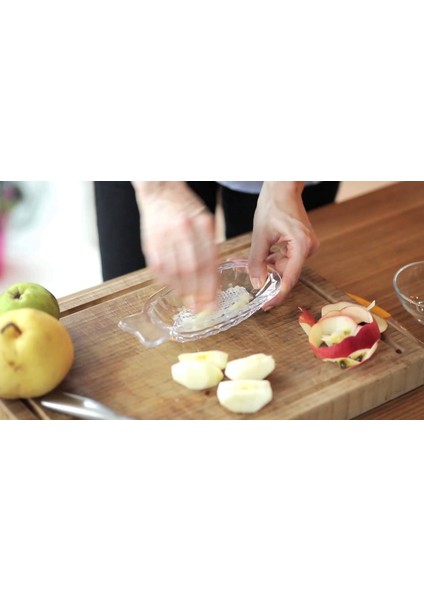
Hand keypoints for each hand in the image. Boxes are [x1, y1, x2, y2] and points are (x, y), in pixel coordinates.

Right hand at [133, 181, 217, 311]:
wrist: (159, 190)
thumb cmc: (185, 207)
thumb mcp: (205, 219)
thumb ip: (210, 245)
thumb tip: (214, 277)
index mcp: (202, 223)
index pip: (209, 261)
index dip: (211, 285)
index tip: (214, 302)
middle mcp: (183, 230)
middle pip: (192, 269)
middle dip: (198, 293)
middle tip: (202, 308)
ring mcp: (164, 236)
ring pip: (174, 272)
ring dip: (183, 291)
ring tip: (190, 302)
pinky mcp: (149, 243)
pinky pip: (158, 269)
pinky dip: (167, 282)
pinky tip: (174, 288)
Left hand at [248, 182, 319, 307]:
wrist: (282, 188)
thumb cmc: (272, 206)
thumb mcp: (260, 235)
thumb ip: (257, 261)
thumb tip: (257, 283)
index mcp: (301, 244)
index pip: (290, 277)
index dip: (278, 294)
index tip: (267, 305)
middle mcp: (309, 247)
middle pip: (288, 272)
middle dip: (270, 277)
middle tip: (252, 280)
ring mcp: (308, 246)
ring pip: (287, 266)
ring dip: (271, 267)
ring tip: (254, 261)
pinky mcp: (303, 244)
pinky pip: (288, 259)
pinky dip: (275, 260)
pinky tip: (265, 255)